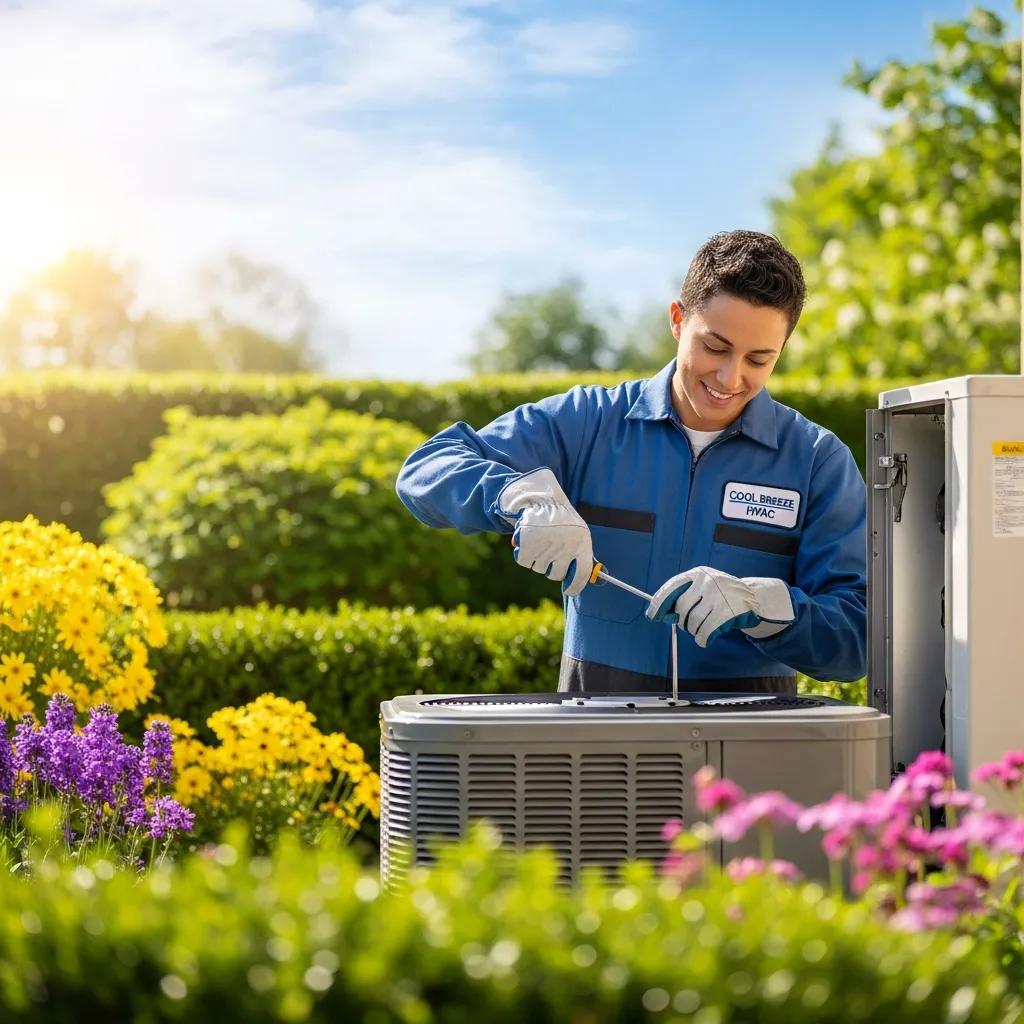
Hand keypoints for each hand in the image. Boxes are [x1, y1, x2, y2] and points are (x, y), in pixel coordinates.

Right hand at [497, 468, 592, 596]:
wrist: (542, 500)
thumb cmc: (563, 523)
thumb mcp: (579, 536)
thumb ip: (585, 558)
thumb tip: (597, 581)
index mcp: (582, 543)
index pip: (581, 574)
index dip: (575, 587)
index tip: (568, 592)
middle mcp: (565, 545)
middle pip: (556, 574)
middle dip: (552, 568)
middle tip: (550, 555)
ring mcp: (546, 544)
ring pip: (539, 568)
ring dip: (537, 559)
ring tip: (540, 542)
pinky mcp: (528, 543)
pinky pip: (525, 562)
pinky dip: (524, 555)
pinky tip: (527, 543)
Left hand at [645, 566, 793, 647]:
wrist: (752, 598)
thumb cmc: (719, 595)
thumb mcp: (701, 588)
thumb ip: (682, 597)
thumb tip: (662, 615)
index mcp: (697, 574)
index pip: (671, 587)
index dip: (659, 603)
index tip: (652, 616)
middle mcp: (708, 582)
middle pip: (682, 607)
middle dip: (681, 621)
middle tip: (688, 624)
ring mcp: (720, 596)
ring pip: (694, 621)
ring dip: (694, 631)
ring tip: (700, 630)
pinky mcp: (729, 612)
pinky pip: (706, 631)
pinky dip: (702, 638)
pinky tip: (704, 639)